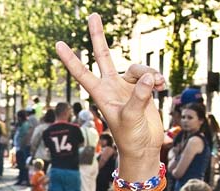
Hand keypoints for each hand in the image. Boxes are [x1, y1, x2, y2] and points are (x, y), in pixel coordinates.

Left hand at [56, 15, 165, 161]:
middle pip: (103, 55)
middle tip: (92, 15)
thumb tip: (146, 78)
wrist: (144, 147)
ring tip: (157, 85)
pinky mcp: (142, 89)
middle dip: (98, 36)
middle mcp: (111, 87)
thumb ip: (138, 97)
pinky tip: (161, 87)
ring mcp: (127, 86)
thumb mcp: (131, 119)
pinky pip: (149, 74)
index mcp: (100, 94)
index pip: (82, 73)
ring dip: (148, 73)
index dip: (70, 59)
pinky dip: (156, 78)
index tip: (58, 44)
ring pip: (137, 67)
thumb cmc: (130, 138)